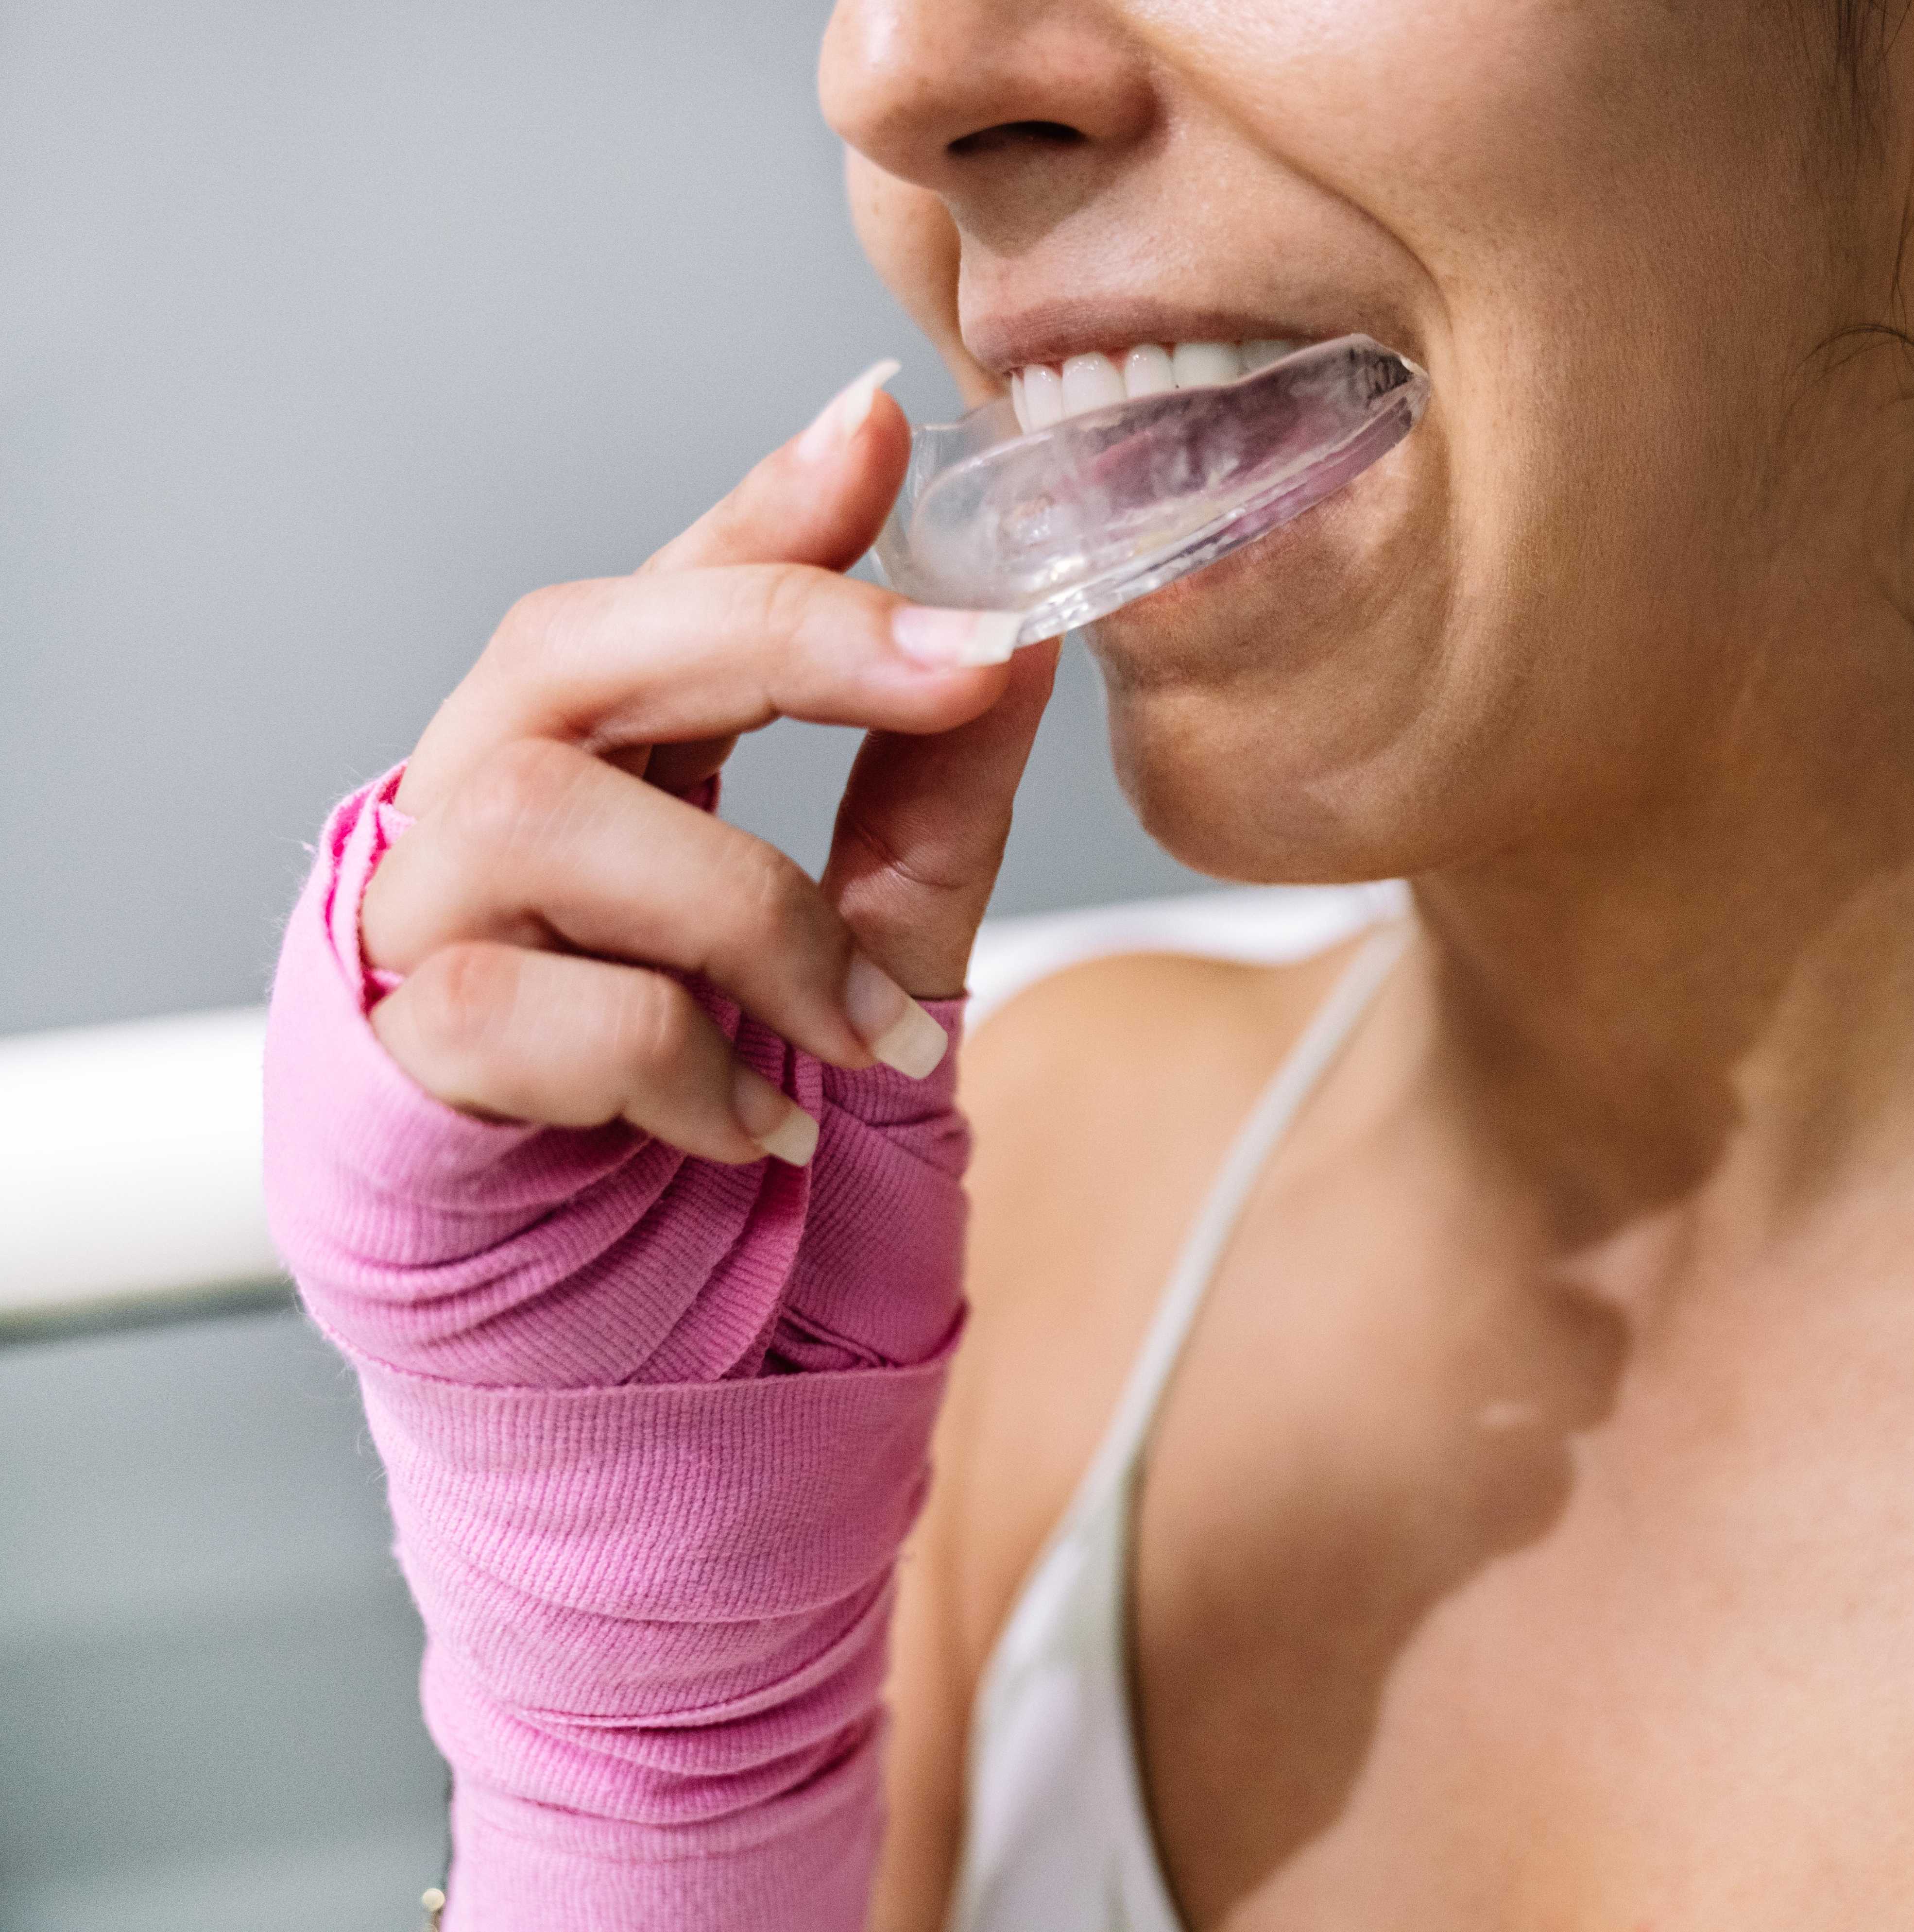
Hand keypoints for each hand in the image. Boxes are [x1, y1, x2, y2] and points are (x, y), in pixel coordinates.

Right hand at [359, 362, 1056, 1165]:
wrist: (661, 1347)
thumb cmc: (753, 1123)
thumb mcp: (888, 945)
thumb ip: (934, 795)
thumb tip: (1021, 634)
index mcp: (604, 767)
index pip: (673, 592)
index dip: (773, 507)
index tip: (891, 430)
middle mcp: (481, 812)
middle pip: (572, 643)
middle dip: (780, 636)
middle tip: (956, 672)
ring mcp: (420, 927)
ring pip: (543, 815)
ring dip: (749, 915)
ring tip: (861, 1032)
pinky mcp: (398, 1056)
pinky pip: (522, 1002)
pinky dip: (676, 1060)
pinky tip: (756, 1123)